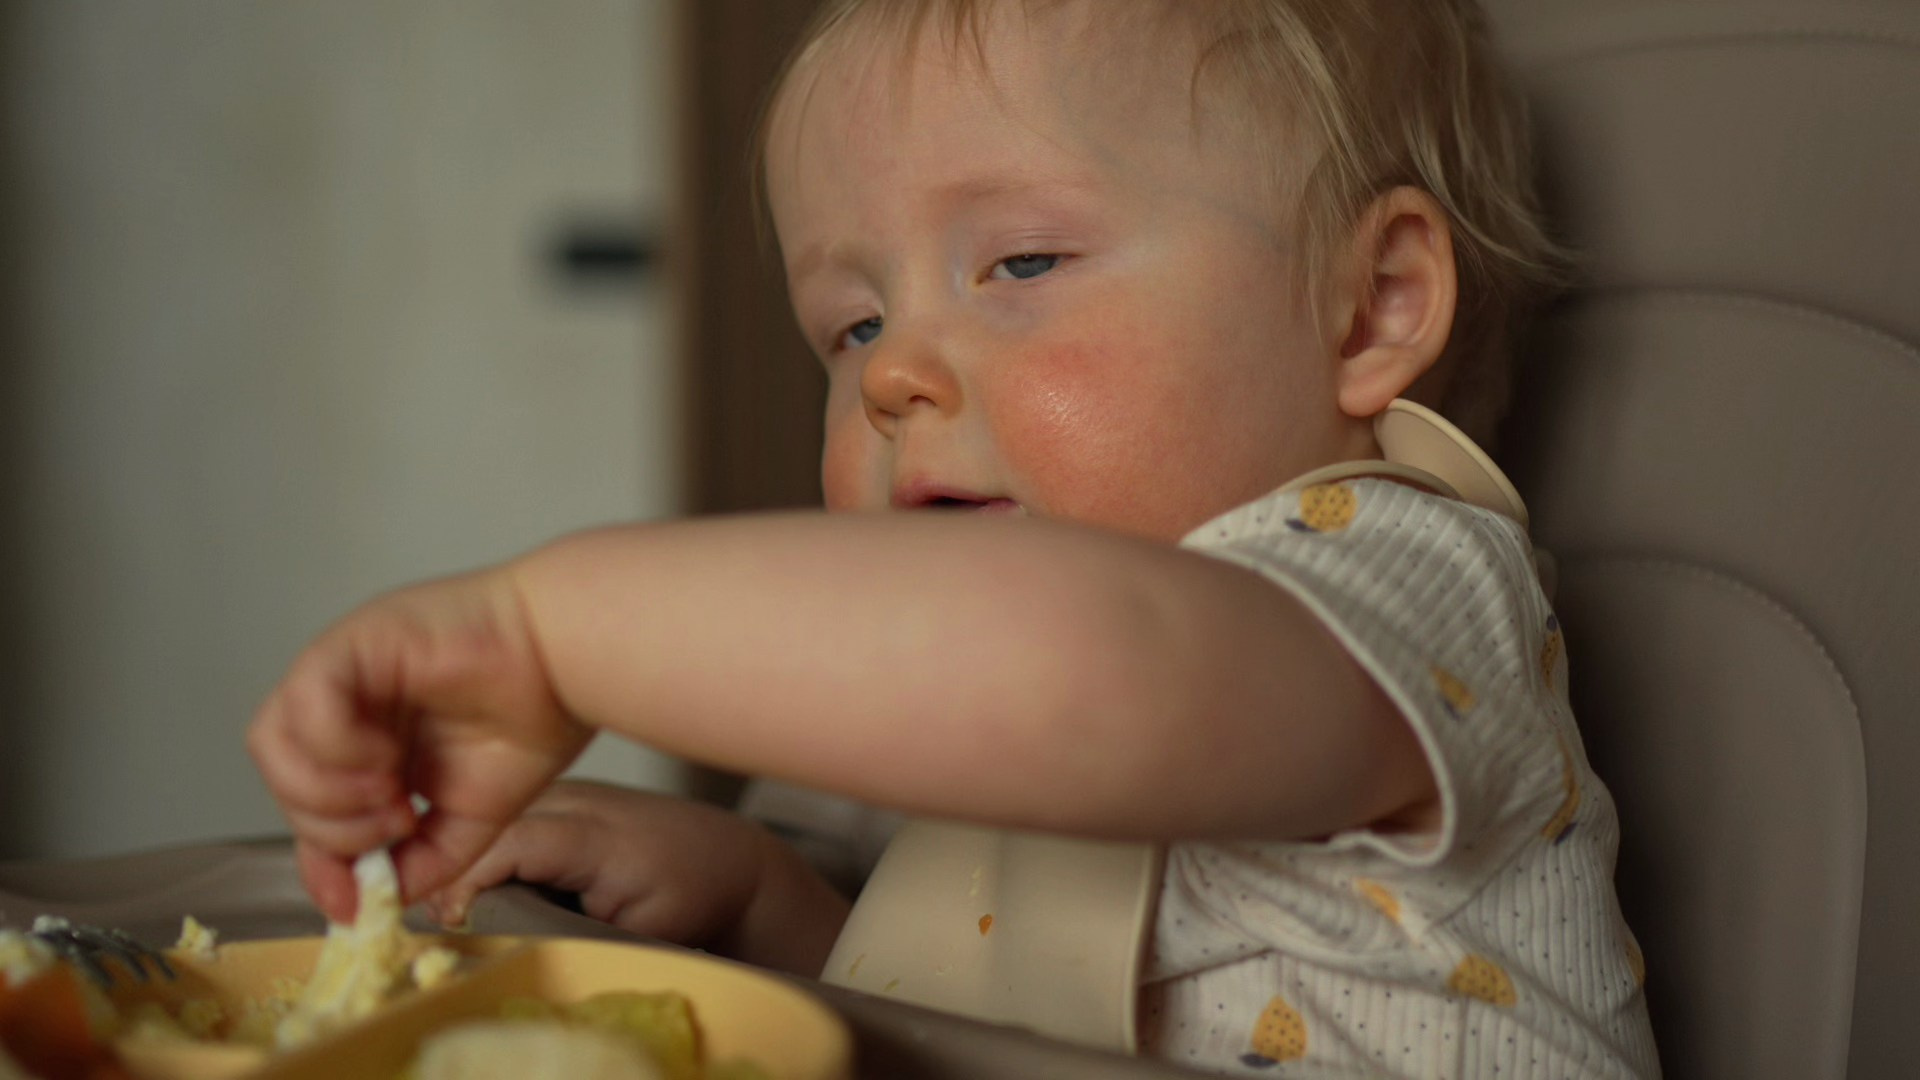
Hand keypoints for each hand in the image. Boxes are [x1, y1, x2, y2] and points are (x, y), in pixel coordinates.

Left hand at [248, 567, 592, 922]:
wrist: (568, 661)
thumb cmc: (535, 716)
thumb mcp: (468, 818)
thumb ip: (419, 864)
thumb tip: (368, 905)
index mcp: (368, 743)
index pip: (308, 808)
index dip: (322, 860)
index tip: (354, 902)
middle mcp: (346, 708)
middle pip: (283, 781)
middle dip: (333, 827)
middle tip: (397, 825)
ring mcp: (344, 673)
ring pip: (273, 742)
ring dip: (325, 791)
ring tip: (390, 796)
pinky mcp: (351, 643)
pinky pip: (304, 700)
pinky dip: (334, 746)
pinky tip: (387, 758)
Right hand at [428, 781, 849, 975]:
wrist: (724, 857)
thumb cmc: (689, 898)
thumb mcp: (635, 934)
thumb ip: (570, 936)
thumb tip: (501, 950)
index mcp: (596, 835)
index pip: (509, 844)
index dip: (467, 882)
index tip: (447, 925)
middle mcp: (571, 800)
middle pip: (485, 828)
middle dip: (450, 875)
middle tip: (436, 928)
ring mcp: (557, 793)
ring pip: (486, 824)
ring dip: (461, 862)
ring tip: (451, 914)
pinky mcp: (550, 798)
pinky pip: (501, 823)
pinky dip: (482, 854)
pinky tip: (477, 891)